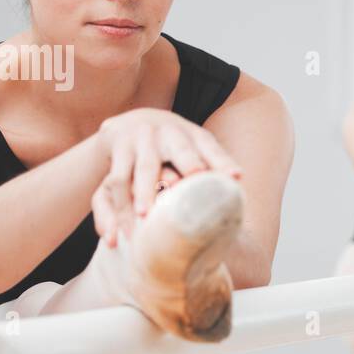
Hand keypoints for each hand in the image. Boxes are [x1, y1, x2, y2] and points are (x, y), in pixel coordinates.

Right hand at [93, 108, 241, 245]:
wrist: (130, 123)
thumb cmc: (173, 146)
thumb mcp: (195, 148)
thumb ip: (214, 164)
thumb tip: (235, 184)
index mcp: (194, 135)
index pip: (212, 149)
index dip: (223, 162)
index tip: (235, 176)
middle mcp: (169, 132)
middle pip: (180, 151)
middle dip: (188, 165)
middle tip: (190, 184)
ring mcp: (141, 138)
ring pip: (143, 169)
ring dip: (143, 193)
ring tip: (144, 216)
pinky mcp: (118, 149)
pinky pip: (117, 179)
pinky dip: (118, 207)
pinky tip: (123, 230)